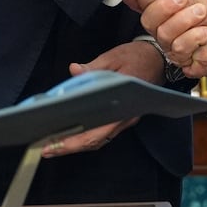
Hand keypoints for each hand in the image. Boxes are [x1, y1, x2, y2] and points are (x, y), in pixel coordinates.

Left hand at [38, 41, 156, 157]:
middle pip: (96, 141)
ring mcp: (126, 119)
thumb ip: (93, 68)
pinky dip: (87, 136)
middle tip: (46, 149)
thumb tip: (73, 70)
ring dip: (77, 144)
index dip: (74, 141)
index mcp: (124, 104)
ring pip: (100, 139)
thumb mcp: (113, 57)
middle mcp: (126, 117)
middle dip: (70, 147)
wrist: (160, 58)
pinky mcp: (124, 117)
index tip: (54, 144)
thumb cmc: (137, 56)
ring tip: (54, 143)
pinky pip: (104, 132)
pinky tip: (73, 132)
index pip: (96, 132)